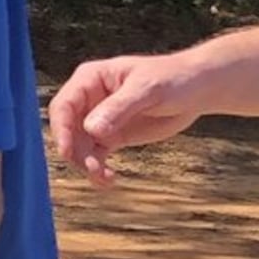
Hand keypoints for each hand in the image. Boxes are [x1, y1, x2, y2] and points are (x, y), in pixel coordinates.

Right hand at [46, 52, 209, 183]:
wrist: (196, 89)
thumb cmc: (172, 78)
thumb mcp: (147, 90)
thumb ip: (119, 108)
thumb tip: (91, 129)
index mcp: (90, 79)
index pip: (64, 105)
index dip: (61, 129)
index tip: (66, 151)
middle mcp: (89, 100)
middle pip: (68, 129)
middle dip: (76, 151)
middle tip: (92, 168)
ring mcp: (99, 119)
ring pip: (80, 146)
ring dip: (87, 164)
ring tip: (105, 177)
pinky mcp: (112, 136)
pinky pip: (96, 156)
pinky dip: (98, 169)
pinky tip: (108, 179)